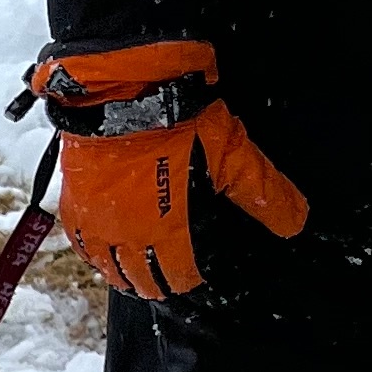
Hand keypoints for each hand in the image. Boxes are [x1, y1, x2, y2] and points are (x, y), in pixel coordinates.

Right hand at [25, 39, 307, 301]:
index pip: (180, 276)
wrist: (125, 89)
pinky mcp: (75, 206)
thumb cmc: (181, 120)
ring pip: (111, 269)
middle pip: (142, 279)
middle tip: (169, 280)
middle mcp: (128, 236)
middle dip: (158, 282)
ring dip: (127, 274)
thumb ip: (264, 192)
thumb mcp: (232, 154)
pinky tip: (108, 254)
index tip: (198, 276)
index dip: (191, 280)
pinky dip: (98, 256)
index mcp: (168, 230)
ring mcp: (97, 223)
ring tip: (139, 274)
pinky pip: (84, 248)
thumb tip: (296, 222)